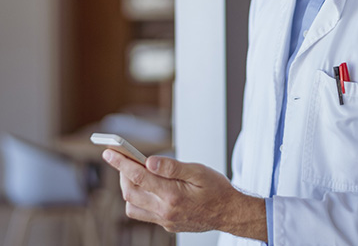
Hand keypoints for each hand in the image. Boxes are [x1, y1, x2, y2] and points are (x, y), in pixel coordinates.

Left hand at [103, 149, 266, 240]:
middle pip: (130, 191)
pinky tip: (148, 187)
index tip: (109, 152)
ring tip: (136, 171)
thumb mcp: (198, 171)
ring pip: (132, 205)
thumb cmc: (217, 189)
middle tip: (124, 157)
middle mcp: (164, 210)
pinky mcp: (165, 224)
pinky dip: (138, 198)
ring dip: (129, 187)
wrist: (229, 212)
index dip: (121, 162)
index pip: (139, 176)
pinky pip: (143, 212)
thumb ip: (172, 167)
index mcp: (172, 195)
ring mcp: (164, 219)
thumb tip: (149, 161)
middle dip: (122, 173)